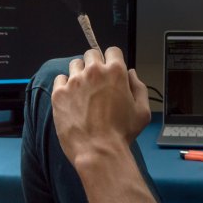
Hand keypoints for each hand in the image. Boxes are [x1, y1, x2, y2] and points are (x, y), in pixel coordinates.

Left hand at [51, 46, 150, 166]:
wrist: (98, 151)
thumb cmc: (122, 133)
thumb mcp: (142, 111)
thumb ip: (139, 87)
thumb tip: (131, 74)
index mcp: (115, 72)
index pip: (112, 50)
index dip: (113, 60)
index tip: (111, 69)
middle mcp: (94, 72)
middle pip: (91, 54)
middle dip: (95, 64)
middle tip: (97, 81)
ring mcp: (74, 82)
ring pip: (74, 65)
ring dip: (80, 73)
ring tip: (83, 90)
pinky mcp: (59, 93)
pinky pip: (60, 79)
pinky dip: (65, 85)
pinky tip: (71, 98)